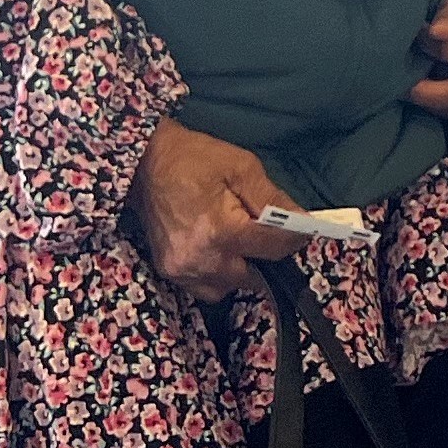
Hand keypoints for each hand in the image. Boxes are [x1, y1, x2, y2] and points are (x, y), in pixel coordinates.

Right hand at [132, 117, 292, 299]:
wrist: (144, 163)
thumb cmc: (194, 159)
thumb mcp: (242, 168)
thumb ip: (274, 200)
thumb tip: (302, 222)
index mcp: (222, 231)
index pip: (274, 249)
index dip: (295, 238)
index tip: (302, 230)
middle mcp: (202, 259)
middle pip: (255, 277)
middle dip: (266, 256)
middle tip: (265, 232)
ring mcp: (183, 270)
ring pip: (231, 287)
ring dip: (243, 269)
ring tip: (240, 240)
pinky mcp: (171, 273)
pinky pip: (207, 288)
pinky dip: (220, 275)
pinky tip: (220, 250)